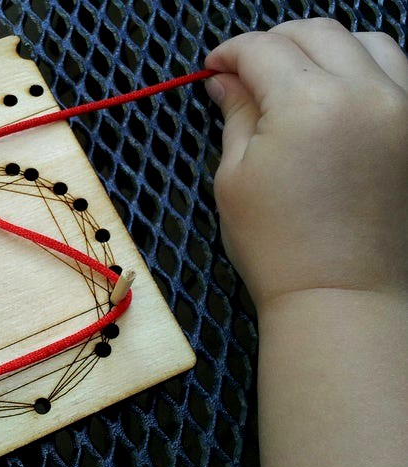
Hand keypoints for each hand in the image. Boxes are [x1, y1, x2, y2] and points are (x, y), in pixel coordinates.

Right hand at [205, 20, 407, 466]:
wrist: (341, 297)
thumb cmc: (278, 247)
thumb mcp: (236, 178)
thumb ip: (236, 115)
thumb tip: (225, 81)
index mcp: (308, 105)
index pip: (263, 50)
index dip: (231, 52)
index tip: (214, 66)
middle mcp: (365, 93)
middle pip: (315, 33)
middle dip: (273, 42)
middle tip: (247, 69)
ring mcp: (404, 109)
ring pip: (367, 41)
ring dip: (324, 47)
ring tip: (297, 77)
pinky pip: (399, 72)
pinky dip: (364, 68)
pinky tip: (340, 95)